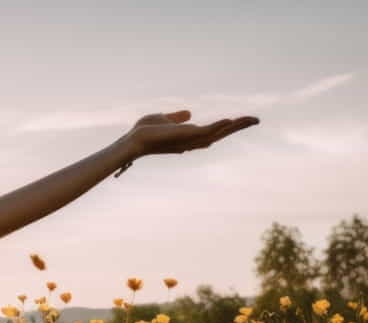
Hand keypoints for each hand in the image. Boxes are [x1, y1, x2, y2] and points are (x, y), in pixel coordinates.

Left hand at [124, 109, 259, 159]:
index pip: (214, 131)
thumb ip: (177, 117)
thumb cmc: (145, 132)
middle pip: (221, 133)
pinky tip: (230, 120)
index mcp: (189, 137)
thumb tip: (188, 113)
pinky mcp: (185, 137)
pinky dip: (218, 126)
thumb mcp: (164, 119)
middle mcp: (193, 141)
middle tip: (256, 120)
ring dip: (235, 126)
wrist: (134, 139)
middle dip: (238, 127)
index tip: (241, 121)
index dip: (228, 127)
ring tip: (252, 119)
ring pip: (218, 133)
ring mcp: (190, 140)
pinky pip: (206, 132)